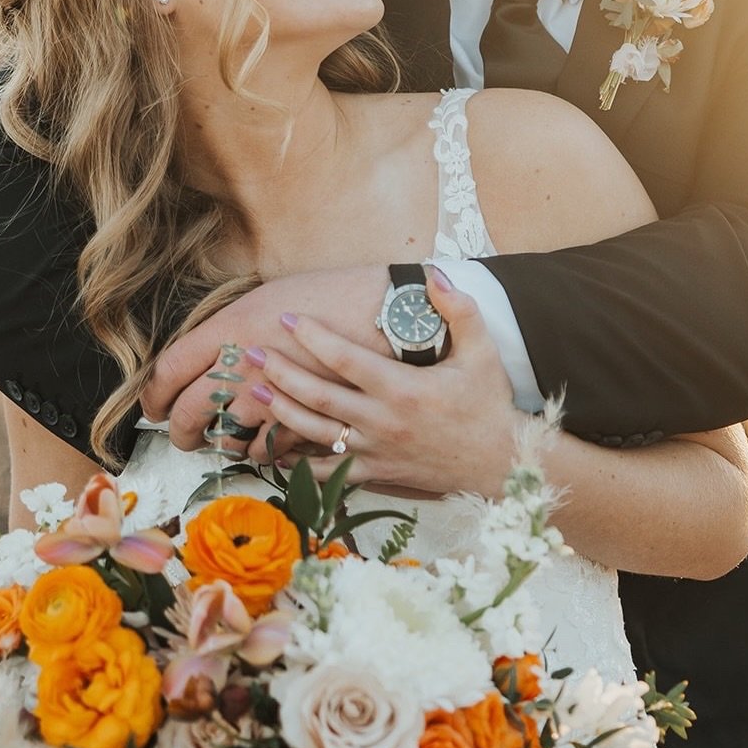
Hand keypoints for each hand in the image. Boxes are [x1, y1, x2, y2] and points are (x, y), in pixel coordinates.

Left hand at [141, 266, 388, 449]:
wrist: (392, 314)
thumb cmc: (336, 293)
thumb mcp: (272, 293)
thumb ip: (233, 324)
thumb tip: (206, 347)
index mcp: (232, 329)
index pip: (170, 369)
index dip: (154, 392)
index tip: (154, 403)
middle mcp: (246, 369)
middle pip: (191, 410)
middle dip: (179, 429)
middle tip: (180, 432)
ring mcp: (276, 401)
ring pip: (228, 438)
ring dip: (219, 443)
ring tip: (220, 441)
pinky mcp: (301, 422)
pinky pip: (270, 452)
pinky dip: (262, 454)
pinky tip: (262, 448)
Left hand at [242, 270, 520, 497]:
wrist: (499, 462)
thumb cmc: (489, 404)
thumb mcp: (482, 351)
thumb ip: (459, 310)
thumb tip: (432, 275)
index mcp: (402, 389)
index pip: (345, 359)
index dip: (312, 337)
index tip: (287, 318)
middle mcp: (382, 421)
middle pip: (318, 396)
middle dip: (280, 373)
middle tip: (249, 353)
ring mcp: (374, 451)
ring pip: (315, 433)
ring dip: (280, 412)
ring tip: (253, 392)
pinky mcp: (375, 473)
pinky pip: (328, 472)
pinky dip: (298, 464)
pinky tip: (273, 450)